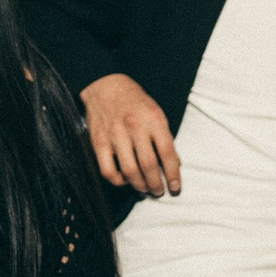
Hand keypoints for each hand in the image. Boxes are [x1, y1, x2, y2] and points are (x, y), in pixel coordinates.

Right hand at [82, 73, 180, 195]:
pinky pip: (108, 170)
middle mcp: (135, 127)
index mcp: (153, 119)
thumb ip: (164, 136)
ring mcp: (115, 135)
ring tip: (145, 189)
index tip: (176, 187)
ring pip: (130, 171)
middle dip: (157, 184)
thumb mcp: (156, 112)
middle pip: (149, 166)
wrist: (105, 85)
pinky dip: (117, 180)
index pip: (167, 153)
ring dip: (140, 186)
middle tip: (160, 191)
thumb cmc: (134, 100)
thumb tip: (174, 163)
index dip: (174, 174)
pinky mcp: (99, 142)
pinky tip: (124, 180)